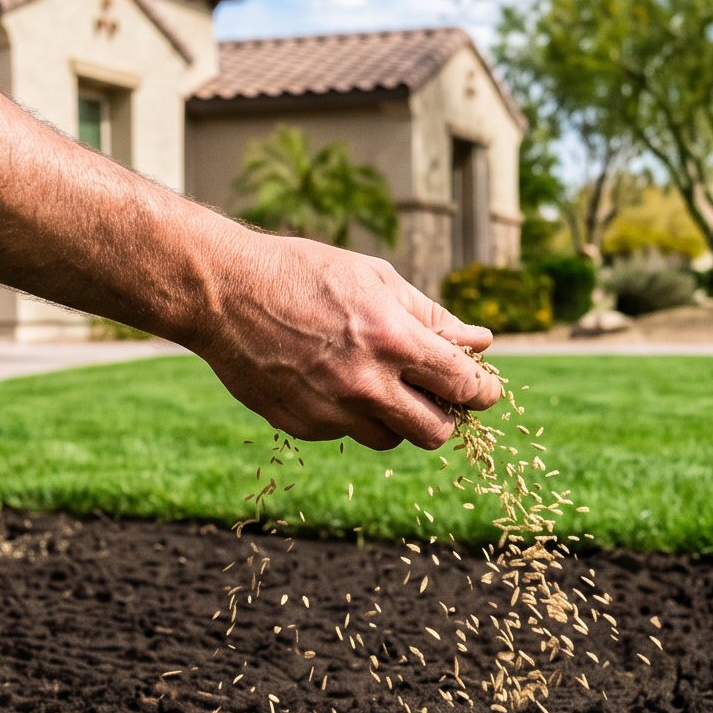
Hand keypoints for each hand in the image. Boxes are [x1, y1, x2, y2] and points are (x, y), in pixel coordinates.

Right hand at [187, 232, 502, 450]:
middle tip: (439, 397)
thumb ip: (432, 318)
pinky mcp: (302, 426)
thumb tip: (481, 342)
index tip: (487, 389)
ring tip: (377, 380)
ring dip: (396, 417)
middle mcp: (366, 385)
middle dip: (446, 417)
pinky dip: (351, 413)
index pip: (463, 385)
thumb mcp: (376, 280)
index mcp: (393, 341)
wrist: (225, 293)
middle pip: (434, 431)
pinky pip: (346, 432)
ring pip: (390, 438)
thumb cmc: (305, 274)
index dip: (484, 391)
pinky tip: (331, 378)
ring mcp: (332, 411)